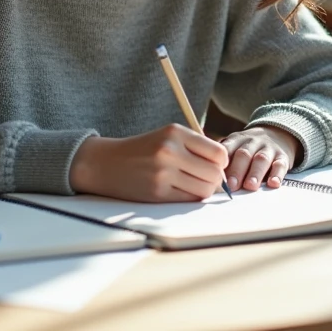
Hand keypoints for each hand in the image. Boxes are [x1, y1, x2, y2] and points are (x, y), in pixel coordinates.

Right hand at [69, 124, 229, 202]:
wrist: (106, 163)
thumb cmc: (142, 149)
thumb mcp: (167, 136)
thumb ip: (195, 146)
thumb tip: (224, 164)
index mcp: (175, 132)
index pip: (218, 152)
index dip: (221, 162)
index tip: (215, 165)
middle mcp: (170, 151)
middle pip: (214, 174)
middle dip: (215, 179)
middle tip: (206, 178)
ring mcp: (163, 173)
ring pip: (204, 189)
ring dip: (204, 190)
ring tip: (193, 184)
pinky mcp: (157, 193)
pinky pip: (188, 200)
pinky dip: (190, 198)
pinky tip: (181, 190)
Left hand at [221, 126, 300, 191]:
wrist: (276, 133)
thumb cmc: (248, 148)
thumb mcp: (235, 146)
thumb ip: (224, 161)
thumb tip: (210, 182)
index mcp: (236, 140)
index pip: (227, 149)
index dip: (221, 163)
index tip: (215, 176)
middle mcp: (252, 142)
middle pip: (244, 154)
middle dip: (237, 170)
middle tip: (232, 186)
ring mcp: (268, 148)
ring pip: (261, 159)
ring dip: (255, 173)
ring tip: (250, 186)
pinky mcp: (283, 157)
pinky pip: (280, 165)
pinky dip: (277, 174)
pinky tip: (273, 183)